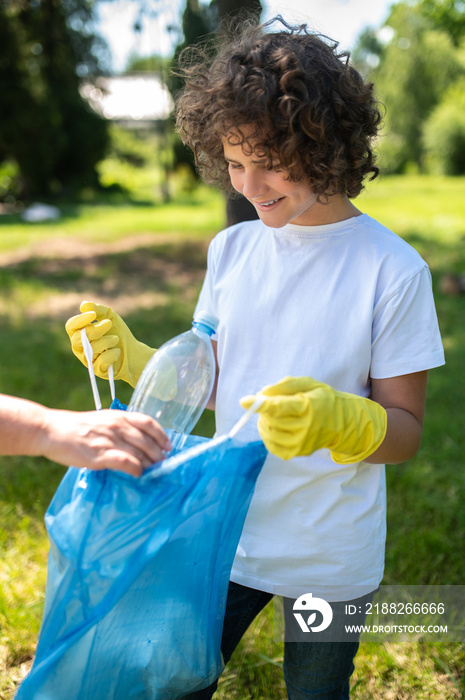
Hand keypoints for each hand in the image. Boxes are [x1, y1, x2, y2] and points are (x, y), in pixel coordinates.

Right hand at [37, 409, 171, 476]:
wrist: (52, 431)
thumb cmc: (77, 427)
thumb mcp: (102, 420)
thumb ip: (120, 428)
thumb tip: (137, 441)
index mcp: (119, 416)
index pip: (148, 422)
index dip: (162, 435)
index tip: (169, 446)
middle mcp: (117, 426)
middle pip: (147, 441)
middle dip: (158, 454)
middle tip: (163, 464)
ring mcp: (110, 440)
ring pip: (139, 453)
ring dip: (149, 464)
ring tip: (153, 472)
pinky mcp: (100, 454)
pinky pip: (126, 462)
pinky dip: (136, 469)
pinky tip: (138, 474)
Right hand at [65, 301, 155, 387]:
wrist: (133, 351)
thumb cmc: (118, 332)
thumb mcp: (110, 317)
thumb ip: (98, 310)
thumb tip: (83, 305)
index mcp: (79, 333)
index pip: (71, 326)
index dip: (80, 320)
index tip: (93, 315)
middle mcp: (80, 347)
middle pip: (79, 338)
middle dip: (95, 330)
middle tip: (109, 324)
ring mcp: (88, 360)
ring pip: (92, 349)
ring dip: (107, 341)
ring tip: (116, 339)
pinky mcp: (98, 370)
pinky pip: (101, 361)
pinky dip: (112, 354)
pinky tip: (117, 352)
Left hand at [240, 376, 386, 462]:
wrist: (342, 423)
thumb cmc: (322, 398)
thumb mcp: (307, 383)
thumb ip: (283, 386)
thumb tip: (261, 394)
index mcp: (308, 407)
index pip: (279, 408)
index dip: (259, 405)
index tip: (244, 401)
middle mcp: (305, 428)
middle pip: (270, 420)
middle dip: (263, 411)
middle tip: (269, 403)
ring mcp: (301, 443)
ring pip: (268, 433)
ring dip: (264, 422)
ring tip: (274, 414)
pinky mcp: (297, 453)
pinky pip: (272, 445)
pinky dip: (267, 434)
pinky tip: (275, 426)